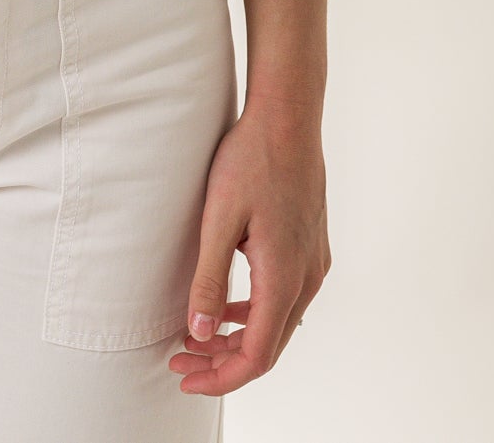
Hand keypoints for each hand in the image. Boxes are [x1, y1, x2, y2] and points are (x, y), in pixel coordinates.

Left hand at [168, 96, 330, 395]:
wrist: (289, 117)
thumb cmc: (251, 160)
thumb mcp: (219, 219)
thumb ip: (209, 279)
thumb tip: (200, 334)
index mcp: (283, 278)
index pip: (256, 355)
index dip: (220, 376)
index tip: (184, 376)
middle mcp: (307, 279)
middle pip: (268, 346)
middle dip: (223, 361)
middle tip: (180, 360)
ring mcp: (314, 264)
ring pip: (277, 323)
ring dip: (238, 337)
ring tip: (195, 337)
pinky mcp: (311, 247)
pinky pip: (284, 298)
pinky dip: (254, 312)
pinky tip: (227, 306)